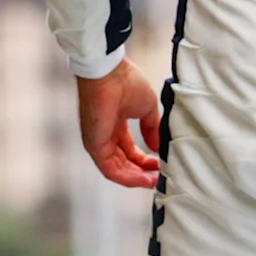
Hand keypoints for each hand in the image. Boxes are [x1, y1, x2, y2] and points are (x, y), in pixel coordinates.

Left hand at [77, 63, 162, 189]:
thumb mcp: (147, 109)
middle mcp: (106, 135)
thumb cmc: (125, 82)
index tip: (161, 165)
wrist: (109, 74)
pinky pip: (110, 170)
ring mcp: (98, 141)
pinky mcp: (94, 145)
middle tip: (159, 177)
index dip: (145, 161)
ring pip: (117, 170)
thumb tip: (158, 146)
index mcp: (116, 124)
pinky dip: (127, 178)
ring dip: (136, 178)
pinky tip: (144, 179)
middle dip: (142, 172)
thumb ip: (152, 128)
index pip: (130, 150)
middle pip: (124, 162)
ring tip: (153, 182)